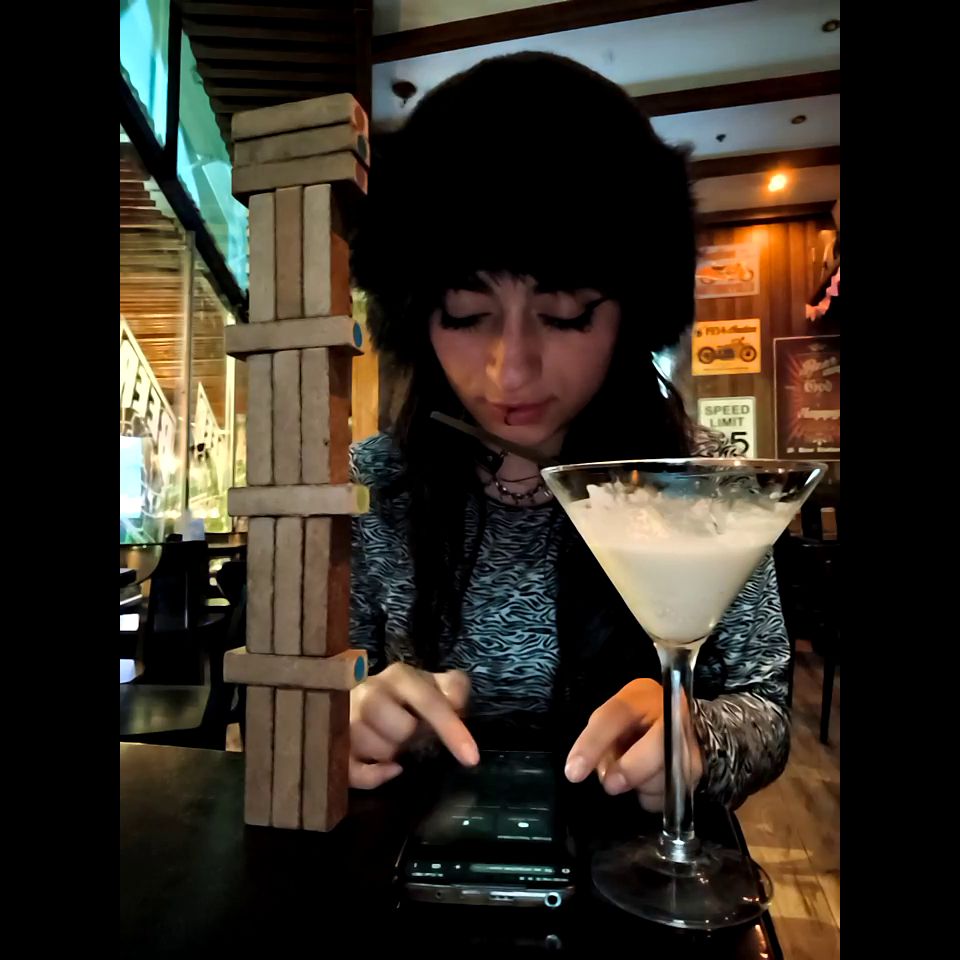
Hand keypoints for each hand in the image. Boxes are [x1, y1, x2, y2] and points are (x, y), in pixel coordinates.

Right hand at [349, 663, 478, 788]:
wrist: (351, 694)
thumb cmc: (399, 697)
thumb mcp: (429, 685)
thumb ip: (452, 687)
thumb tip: (456, 700)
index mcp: (398, 677)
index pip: (429, 701)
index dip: (452, 729)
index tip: (472, 758)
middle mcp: (368, 692)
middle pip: (402, 729)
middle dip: (410, 737)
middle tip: (406, 732)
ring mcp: (345, 718)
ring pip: (380, 751)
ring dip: (391, 753)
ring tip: (387, 741)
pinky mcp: (331, 745)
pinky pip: (355, 773)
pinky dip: (374, 776)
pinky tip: (387, 768)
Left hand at [563, 678, 702, 811]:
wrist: (678, 728)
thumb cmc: (634, 723)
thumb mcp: (614, 721)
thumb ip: (603, 740)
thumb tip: (603, 773)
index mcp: (640, 695)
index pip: (615, 715)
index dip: (592, 744)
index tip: (573, 772)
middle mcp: (673, 712)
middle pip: (658, 745)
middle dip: (631, 769)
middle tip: (610, 784)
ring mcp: (691, 742)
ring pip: (666, 775)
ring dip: (641, 784)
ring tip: (634, 776)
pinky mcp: (698, 770)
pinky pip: (670, 795)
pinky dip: (653, 796)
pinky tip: (649, 783)